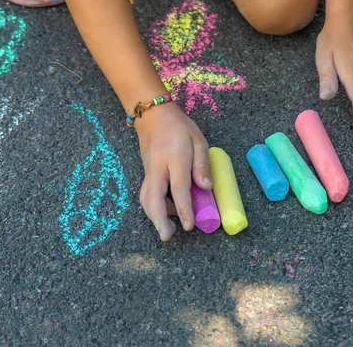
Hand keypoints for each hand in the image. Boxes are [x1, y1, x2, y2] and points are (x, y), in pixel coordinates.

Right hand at [135, 103, 212, 240]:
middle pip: (153, 198)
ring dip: (155, 216)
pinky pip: (146, 194)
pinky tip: (166, 212)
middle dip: (158, 220)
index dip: (184, 208)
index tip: (189, 226)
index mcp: (174, 158)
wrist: (153, 117)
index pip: (179, 188)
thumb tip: (207, 188)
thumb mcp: (198, 141)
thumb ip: (202, 165)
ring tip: (168, 229)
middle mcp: (158, 168)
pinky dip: (153, 207)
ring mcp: (148, 172)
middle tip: (167, 236)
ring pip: (146, 198)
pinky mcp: (146, 174)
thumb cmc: (180, 128)